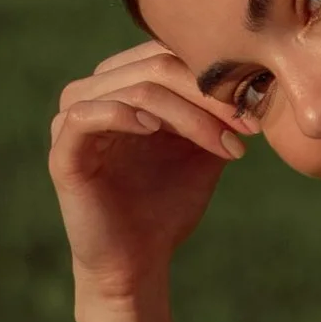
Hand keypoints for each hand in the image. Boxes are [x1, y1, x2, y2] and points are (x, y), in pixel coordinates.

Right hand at [50, 42, 258, 303]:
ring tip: (222, 141)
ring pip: (132, 90)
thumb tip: (256, 78)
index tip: (258, 110)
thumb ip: (216, 112)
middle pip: (154, 69)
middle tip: (246, 126)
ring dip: (186, 114)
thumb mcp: (203, 152)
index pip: (169, 56)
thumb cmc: (168, 207)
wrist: (138, 264)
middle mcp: (94, 93)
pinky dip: (125, 115)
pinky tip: (157, 130)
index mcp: (123, 86)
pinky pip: (87, 115)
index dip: (215, 77)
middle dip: (207, 96)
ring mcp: (73, 120)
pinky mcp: (62, 151)